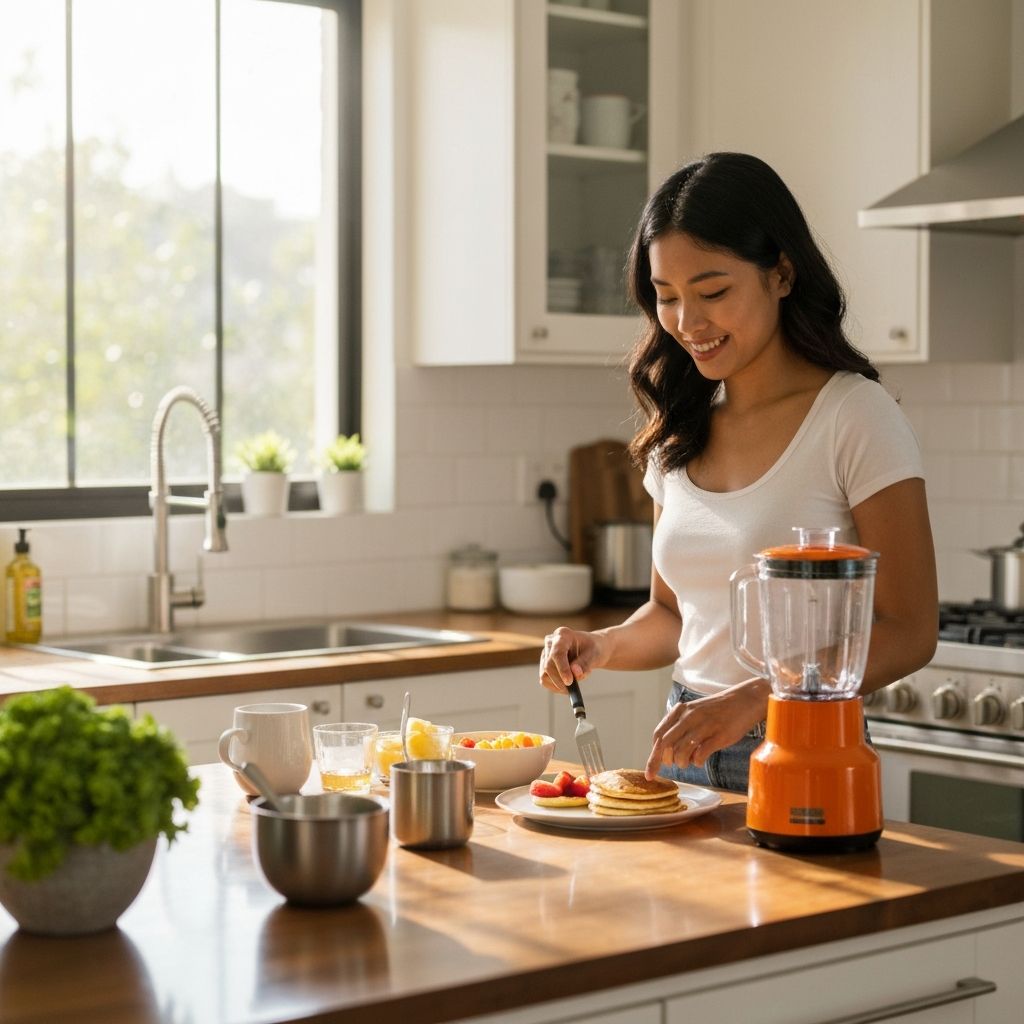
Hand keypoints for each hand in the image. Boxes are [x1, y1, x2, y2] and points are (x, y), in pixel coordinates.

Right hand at [539, 627, 607, 693]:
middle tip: (574, 690)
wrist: (591, 649)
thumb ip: (585, 663)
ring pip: (544, 674)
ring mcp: (545, 653)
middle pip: (549, 665)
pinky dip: (555, 687)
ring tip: (574, 684)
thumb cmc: (594, 649)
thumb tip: (575, 673)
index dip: (562, 668)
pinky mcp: (544, 664)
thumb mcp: (595, 654)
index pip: (557, 653)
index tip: (570, 682)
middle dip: (560, 680)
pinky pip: (544, 680)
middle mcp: (551, 642)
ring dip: (558, 684)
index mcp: (563, 635)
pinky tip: (568, 686)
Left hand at [644, 680, 768, 778]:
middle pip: (665, 745)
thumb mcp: (693, 712)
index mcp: (680, 711)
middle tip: (672, 766)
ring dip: (682, 763)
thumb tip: (665, 752)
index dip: (653, 755)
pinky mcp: (718, 736)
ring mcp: (704, 726)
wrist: (744, 701)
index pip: (659, 735)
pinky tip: (701, 760)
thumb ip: (679, 727)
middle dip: (661, 762)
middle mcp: (689, 717)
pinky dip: (697, 762)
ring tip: (689, 762)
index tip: (651, 771)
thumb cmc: (717, 711)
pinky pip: (700, 755)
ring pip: (681, 752)